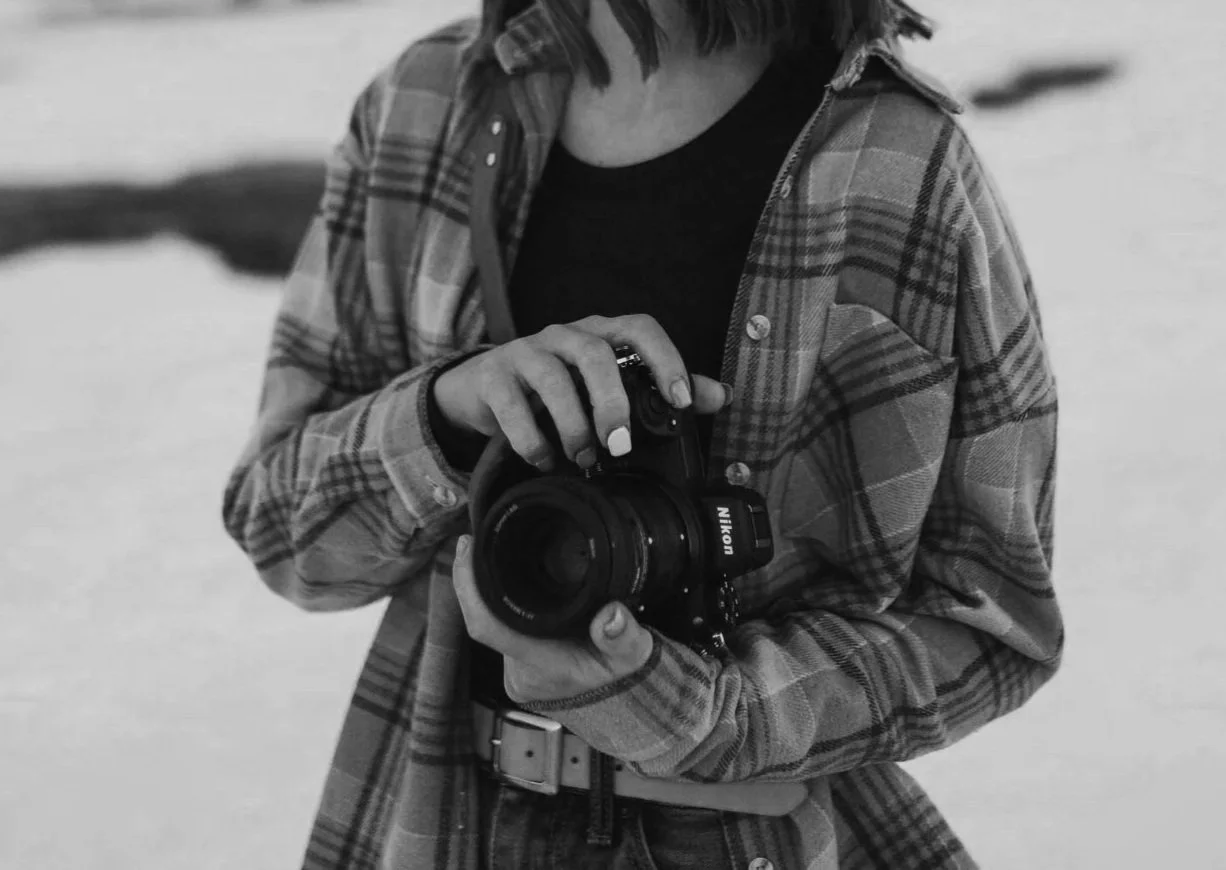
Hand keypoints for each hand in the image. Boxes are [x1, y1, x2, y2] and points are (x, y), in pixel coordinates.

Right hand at [432, 314, 729, 470]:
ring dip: (573, 425)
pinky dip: (532, 440)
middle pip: (595, 353)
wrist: (482, 388)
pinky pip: (513, 407)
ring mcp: (525, 352)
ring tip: (583, 457)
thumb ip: (660, 389)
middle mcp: (563, 335)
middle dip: (613, 402)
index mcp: (600, 334)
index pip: (639, 328)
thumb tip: (720, 396)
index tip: (681, 400)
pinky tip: (545, 460)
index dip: (665, 359)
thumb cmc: (556, 388)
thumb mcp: (607, 385)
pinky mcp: (492, 377)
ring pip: (553, 378)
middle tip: (620, 445)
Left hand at [451, 534, 653, 702]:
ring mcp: (513, 666)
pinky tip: (500, 573)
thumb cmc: (619, 674)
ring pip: (490, 620)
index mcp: (538, 663)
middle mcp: (518, 667)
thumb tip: (612, 614)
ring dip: (488, 589)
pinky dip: (497, 599)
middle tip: (475, 538)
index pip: (487, 626)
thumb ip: (624, 637)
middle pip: (483, 617)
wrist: (615, 700)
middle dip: (476, 579)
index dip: (468, 588)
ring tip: (487, 549)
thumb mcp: (632, 656)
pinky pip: (497, 623)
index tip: (467, 549)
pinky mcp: (515, 660)